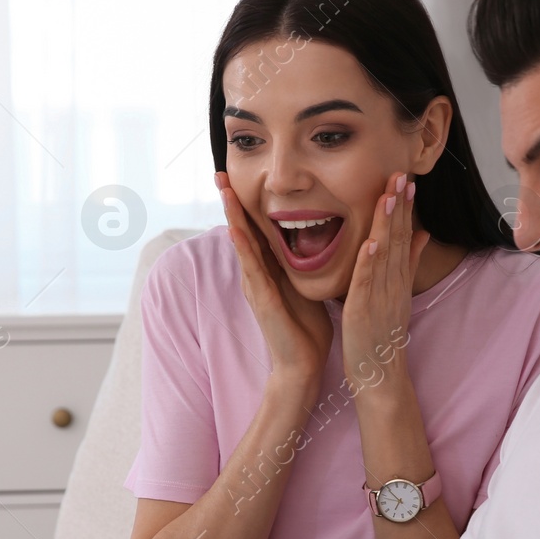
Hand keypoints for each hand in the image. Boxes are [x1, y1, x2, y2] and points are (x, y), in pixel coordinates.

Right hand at [217, 172, 333, 389]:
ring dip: (231, 216)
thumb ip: (306, 266)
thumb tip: (320, 242)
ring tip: (223, 189)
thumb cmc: (307, 329)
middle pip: (241, 230)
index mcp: (269, 270)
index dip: (247, 203)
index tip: (239, 177)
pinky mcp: (262, 300)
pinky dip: (243, 248)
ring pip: (241, 244)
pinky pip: (251, 269)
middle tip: (220, 172)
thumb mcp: (307, 286)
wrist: (303, 366)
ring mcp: (256, 287)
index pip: (256, 229)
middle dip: (231, 202)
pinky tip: (235, 230)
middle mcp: (257, 275)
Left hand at [342, 172, 427, 392]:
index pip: (404, 236)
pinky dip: (370, 262)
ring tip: (389, 196)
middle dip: (399, 206)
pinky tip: (371, 242)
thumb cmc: (383, 336)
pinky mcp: (363, 311)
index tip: (405, 178)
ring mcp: (380, 297)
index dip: (404, 207)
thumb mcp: (398, 295)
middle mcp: (392, 284)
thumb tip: (422, 233)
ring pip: (386, 255)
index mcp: (397, 279)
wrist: (380, 376)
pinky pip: (368, 283)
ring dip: (388, 225)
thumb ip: (409, 264)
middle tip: (401, 174)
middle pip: (398, 239)